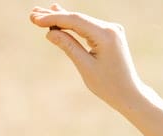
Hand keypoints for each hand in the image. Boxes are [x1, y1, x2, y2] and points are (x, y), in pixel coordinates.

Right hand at [29, 5, 144, 113]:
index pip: (75, 21)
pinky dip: (73, 26)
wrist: (129, 93)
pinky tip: (60, 18)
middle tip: (33, 14)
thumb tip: (50, 33)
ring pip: (82, 22)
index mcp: (106, 35)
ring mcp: (111, 30)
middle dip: (55, 17)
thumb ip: (68, 47)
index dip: (54, 19)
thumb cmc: (108, 85)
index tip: (36, 19)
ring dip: (62, 19)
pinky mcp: (109, 35)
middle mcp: (110, 28)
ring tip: (41, 15)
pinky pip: (88, 28)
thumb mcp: (85, 67)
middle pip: (77, 19)